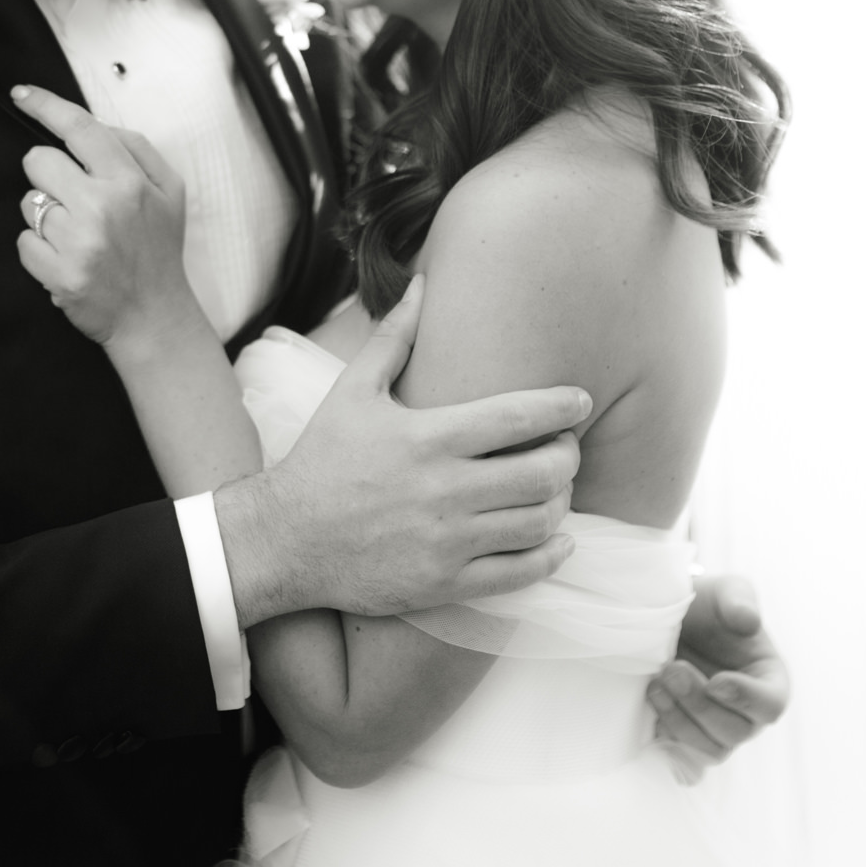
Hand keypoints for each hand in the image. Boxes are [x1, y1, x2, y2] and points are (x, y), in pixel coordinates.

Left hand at [11, 85, 212, 353]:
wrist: (154, 316)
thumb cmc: (158, 249)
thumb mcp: (170, 191)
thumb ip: (136, 149)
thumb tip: (92, 127)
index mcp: (130, 182)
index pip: (79, 128)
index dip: (45, 105)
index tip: (21, 94)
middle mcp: (103, 207)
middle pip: (38, 161)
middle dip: (48, 176)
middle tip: (73, 199)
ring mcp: (79, 243)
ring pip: (28, 204)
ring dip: (46, 218)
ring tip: (77, 237)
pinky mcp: (59, 274)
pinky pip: (23, 242)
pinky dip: (38, 251)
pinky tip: (66, 259)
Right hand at [214, 279, 594, 623]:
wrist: (284, 540)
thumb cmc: (322, 460)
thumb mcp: (353, 391)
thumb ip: (395, 337)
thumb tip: (423, 282)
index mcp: (427, 438)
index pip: (517, 418)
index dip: (561, 407)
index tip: (581, 401)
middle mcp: (443, 490)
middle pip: (541, 473)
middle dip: (568, 457)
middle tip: (567, 448)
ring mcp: (446, 541)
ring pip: (537, 523)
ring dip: (561, 503)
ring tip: (555, 489)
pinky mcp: (444, 584)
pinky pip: (519, 574)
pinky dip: (550, 556)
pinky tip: (557, 541)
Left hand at [649, 573, 787, 782]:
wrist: (670, 621)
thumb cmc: (707, 606)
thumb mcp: (725, 591)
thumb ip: (740, 600)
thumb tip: (749, 621)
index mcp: (769, 681)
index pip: (772, 705)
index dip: (746, 699)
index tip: (717, 681)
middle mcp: (748, 714)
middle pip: (736, 732)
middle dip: (700, 704)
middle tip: (672, 669)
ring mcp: (717, 731)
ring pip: (710, 751)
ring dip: (680, 721)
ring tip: (656, 684)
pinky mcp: (687, 739)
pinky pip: (684, 762)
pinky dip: (669, 743)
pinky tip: (651, 712)